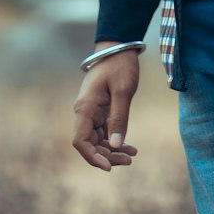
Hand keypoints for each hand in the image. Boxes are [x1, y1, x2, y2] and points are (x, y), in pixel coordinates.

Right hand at [72, 43, 140, 170]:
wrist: (119, 46)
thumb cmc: (120, 65)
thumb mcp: (123, 91)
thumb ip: (119, 118)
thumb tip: (115, 145)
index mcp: (85, 107)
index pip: (80, 141)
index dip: (92, 157)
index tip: (109, 167)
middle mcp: (84, 111)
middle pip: (90, 143)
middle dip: (107, 156)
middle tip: (129, 160)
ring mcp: (91, 111)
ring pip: (97, 140)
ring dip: (112, 150)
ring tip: (132, 156)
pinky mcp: (99, 110)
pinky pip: (103, 131)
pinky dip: (114, 140)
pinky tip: (129, 147)